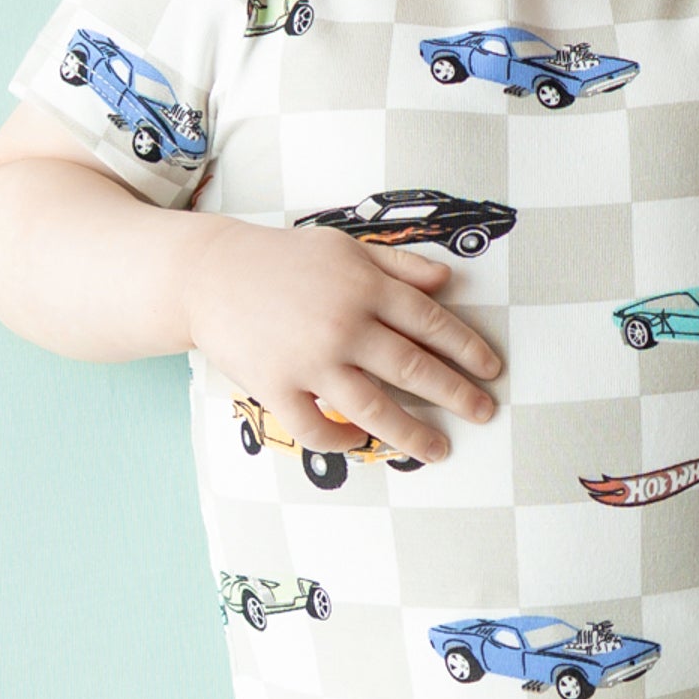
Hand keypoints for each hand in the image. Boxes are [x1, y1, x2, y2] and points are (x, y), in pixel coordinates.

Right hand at [172, 219, 501, 461]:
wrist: (207, 274)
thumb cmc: (283, 259)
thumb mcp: (345, 248)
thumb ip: (398, 265)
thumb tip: (447, 282)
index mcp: (364, 287)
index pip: (431, 322)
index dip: (467, 348)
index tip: (491, 369)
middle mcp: (344, 324)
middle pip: (413, 368)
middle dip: (456, 394)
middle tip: (484, 412)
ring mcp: (310, 360)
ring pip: (374, 408)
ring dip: (412, 433)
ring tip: (439, 449)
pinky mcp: (276, 388)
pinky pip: (317, 428)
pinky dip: (341, 442)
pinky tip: (360, 445)